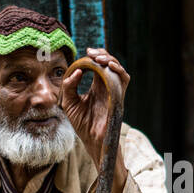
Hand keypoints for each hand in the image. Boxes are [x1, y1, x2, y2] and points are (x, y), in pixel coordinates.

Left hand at [60, 48, 128, 169]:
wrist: (92, 140)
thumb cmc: (81, 124)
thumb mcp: (69, 103)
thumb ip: (69, 86)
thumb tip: (77, 72)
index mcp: (96, 86)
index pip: (98, 65)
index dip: (94, 56)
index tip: (86, 52)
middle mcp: (107, 87)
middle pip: (109, 63)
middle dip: (102, 54)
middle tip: (92, 53)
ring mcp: (114, 91)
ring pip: (118, 68)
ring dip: (110, 60)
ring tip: (99, 59)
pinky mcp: (119, 97)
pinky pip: (124, 80)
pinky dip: (119, 70)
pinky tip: (109, 67)